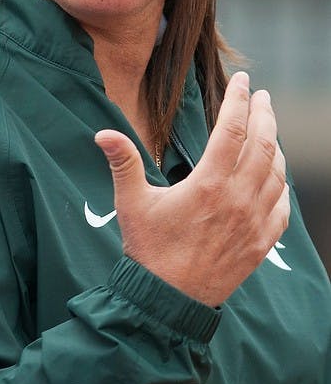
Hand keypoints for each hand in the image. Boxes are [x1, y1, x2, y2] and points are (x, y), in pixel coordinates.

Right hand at [95, 71, 289, 306]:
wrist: (168, 302)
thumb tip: (102, 133)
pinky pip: (282, 208)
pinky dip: (281, 185)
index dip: (239, 100)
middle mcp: (238, 200)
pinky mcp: (261, 245)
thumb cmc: (149, 249)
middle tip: (261, 96)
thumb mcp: (131, 202)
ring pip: (276, 173)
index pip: (232, 129)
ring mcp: (254, 223)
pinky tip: (276, 177)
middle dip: (264, 114)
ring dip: (275, 146)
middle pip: (263, 144)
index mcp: (209, 184)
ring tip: (268, 129)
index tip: (243, 81)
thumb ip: (123, 162)